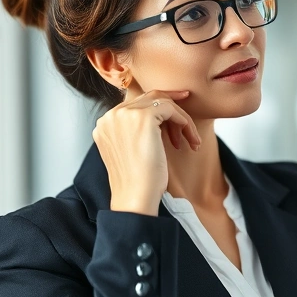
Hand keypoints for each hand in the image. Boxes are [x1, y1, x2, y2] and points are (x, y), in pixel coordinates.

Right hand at [92, 90, 201, 215]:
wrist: (135, 197)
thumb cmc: (138, 181)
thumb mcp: (133, 151)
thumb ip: (136, 131)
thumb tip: (161, 120)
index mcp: (105, 124)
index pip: (136, 104)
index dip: (160, 107)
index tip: (178, 112)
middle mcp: (111, 115)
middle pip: (149, 99)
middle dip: (173, 110)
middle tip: (190, 120)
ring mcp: (124, 114)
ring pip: (162, 102)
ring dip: (181, 120)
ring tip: (191, 141)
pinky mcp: (142, 117)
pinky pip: (170, 109)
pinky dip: (184, 122)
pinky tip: (190, 140)